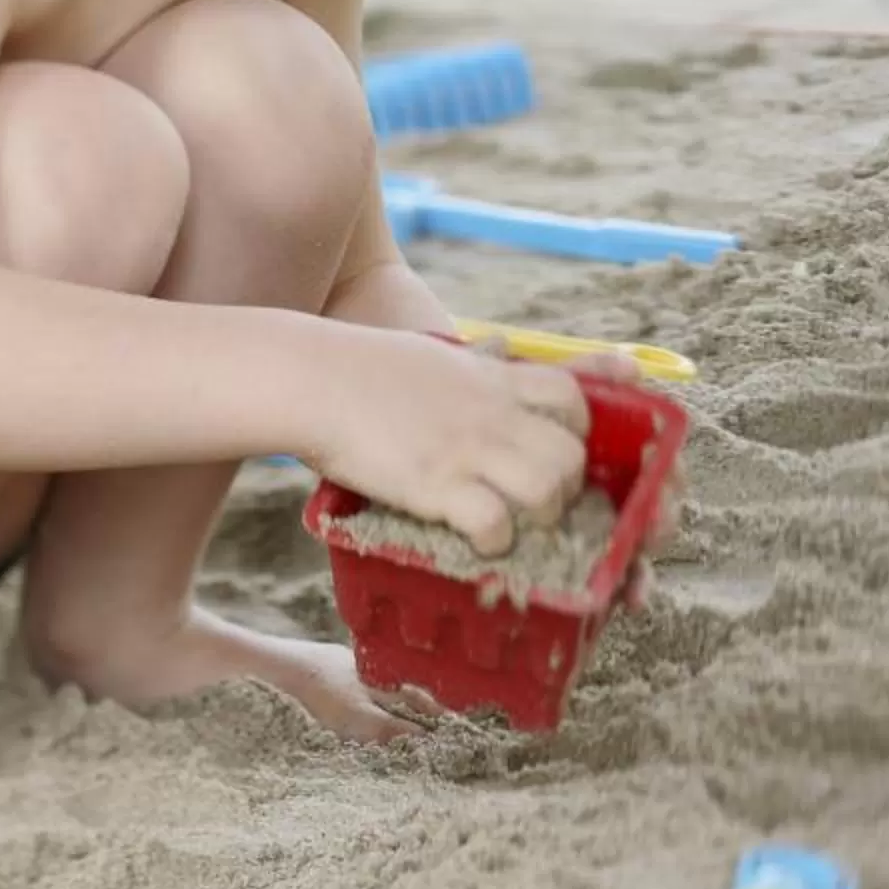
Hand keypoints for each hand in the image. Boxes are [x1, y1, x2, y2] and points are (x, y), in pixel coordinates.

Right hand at [306, 330, 591, 557]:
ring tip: (515, 523)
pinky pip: (494, 523)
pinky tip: (478, 541)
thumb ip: (472, 359)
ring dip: (540, 515)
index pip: (569, 395)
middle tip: (540, 498)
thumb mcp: (431, 351)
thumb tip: (497, 348)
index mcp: (491, 378)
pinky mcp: (437, 486)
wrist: (311, 380)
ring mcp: (468, 449)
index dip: (577, 427)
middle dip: (567, 484)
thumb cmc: (357, 365)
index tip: (558, 443)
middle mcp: (491, 412)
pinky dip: (495, 540)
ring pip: (547, 489)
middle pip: (570, 453)